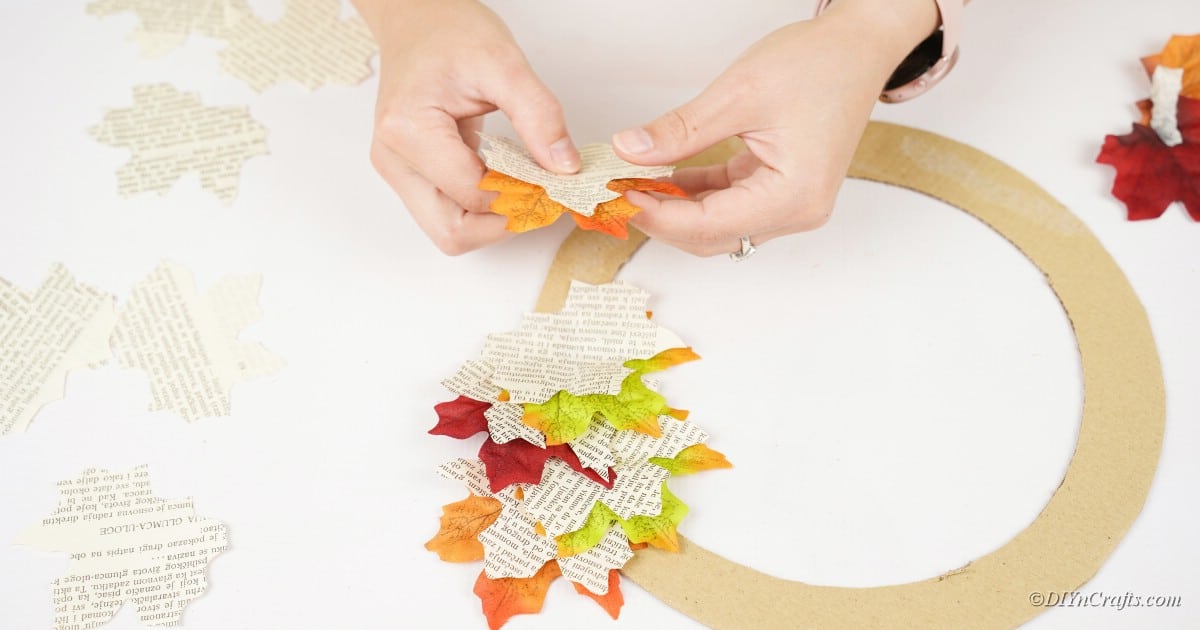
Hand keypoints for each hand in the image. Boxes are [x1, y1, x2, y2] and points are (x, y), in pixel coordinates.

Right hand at [357, 0, 579, 253]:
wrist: (418, 19)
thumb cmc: (450, 33)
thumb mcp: (504, 63)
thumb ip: (538, 115)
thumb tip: (564, 168)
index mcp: (408, 130)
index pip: (473, 194)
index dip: (521, 194)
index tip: (556, 180)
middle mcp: (394, 160)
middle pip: (453, 231)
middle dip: (503, 222)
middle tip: (541, 195)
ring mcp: (398, 172)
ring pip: (449, 231)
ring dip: (492, 220)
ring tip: (524, 186)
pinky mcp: (410, 175)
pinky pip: (448, 212)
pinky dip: (481, 208)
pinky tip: (506, 180)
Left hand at [611, 0, 938, 255]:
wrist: (857, 49)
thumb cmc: (818, 65)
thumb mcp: (738, 94)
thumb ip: (680, 130)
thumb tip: (629, 150)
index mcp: (794, 197)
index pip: (707, 226)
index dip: (656, 214)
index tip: (615, 193)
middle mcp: (797, 212)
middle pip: (710, 236)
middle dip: (660, 216)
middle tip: (615, 189)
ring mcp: (790, 205)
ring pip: (716, 225)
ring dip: (675, 206)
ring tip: (633, 179)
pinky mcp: (781, 191)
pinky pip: (728, 205)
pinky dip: (695, 194)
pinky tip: (662, 174)